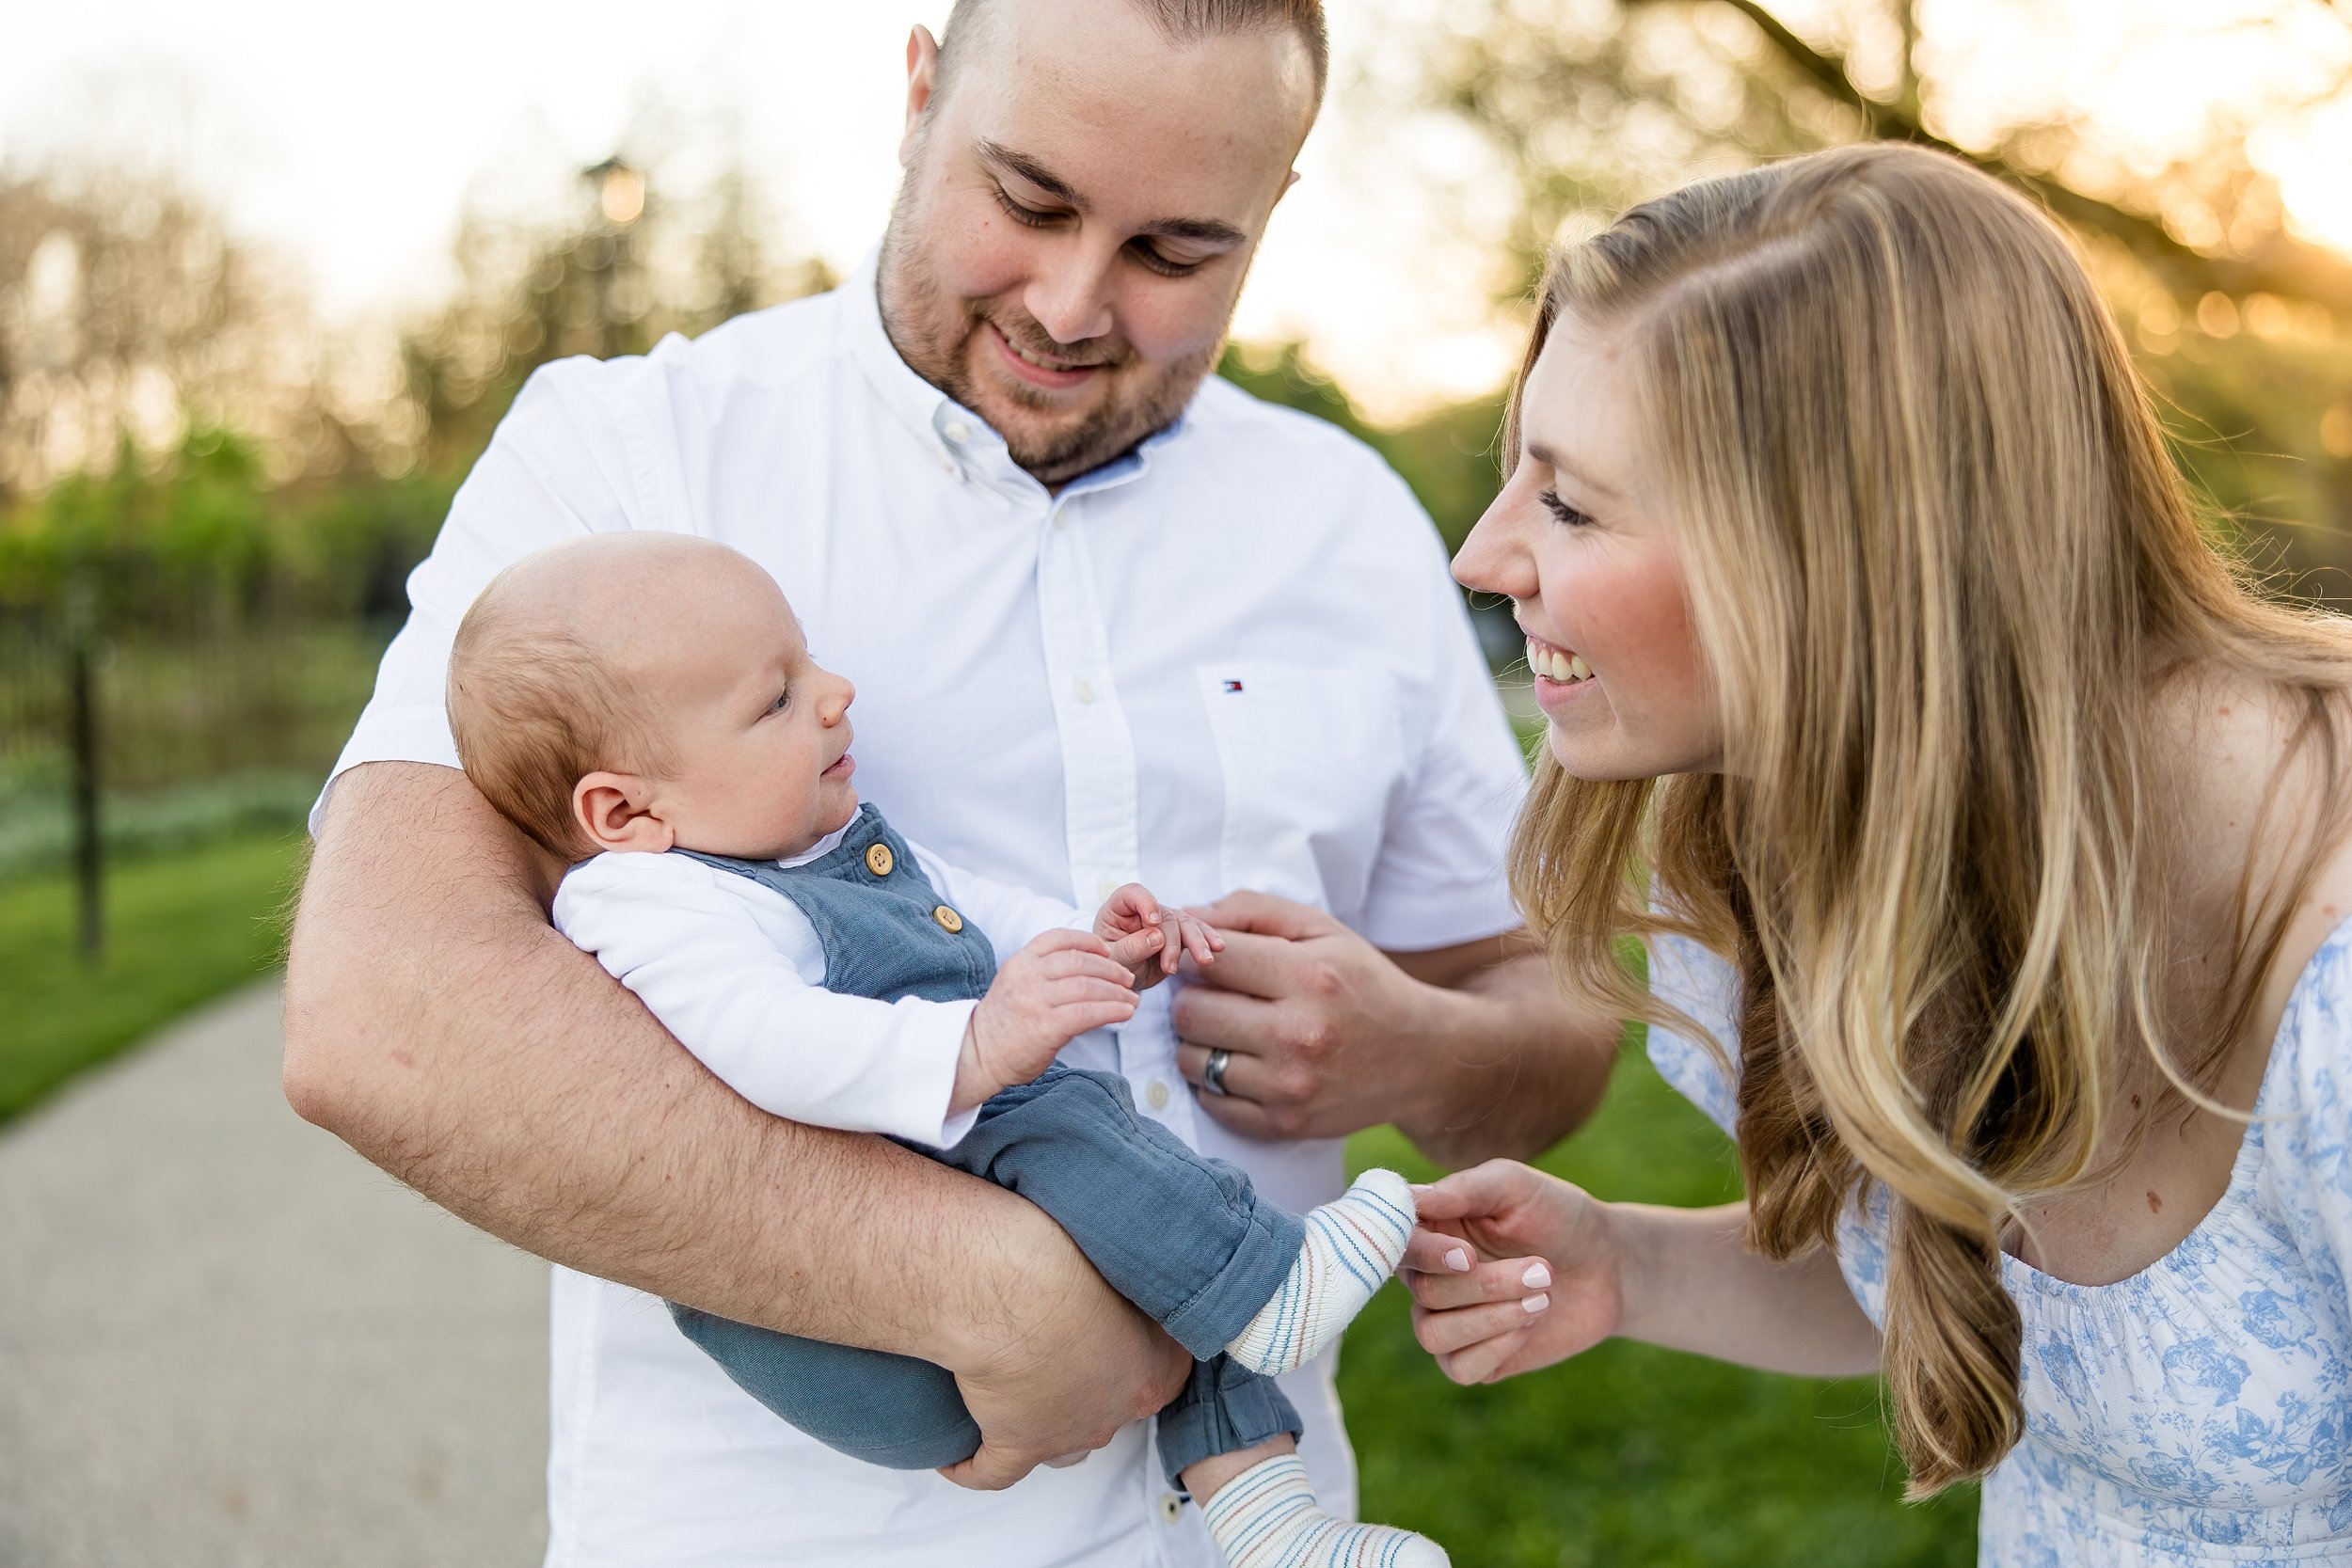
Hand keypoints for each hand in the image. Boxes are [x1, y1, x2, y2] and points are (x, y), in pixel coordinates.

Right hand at [937, 1232, 1192, 1489]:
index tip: (1119, 1323)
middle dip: (1089, 1381)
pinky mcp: (1013, 1446)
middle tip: (1058, 1341)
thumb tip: (1129, 1239)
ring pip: (1062, 1443)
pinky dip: (972, 1464)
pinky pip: (992, 1471)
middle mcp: (1116, 1408)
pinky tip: (957, 1454)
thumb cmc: (1067, 1254)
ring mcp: (1065, 1433)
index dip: (1139, 1345)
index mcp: (1155, 1365)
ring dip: (1045, 1421)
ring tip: (1020, 1390)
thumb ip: (1132, 1262)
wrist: (1014, 1285)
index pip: (1164, 1367)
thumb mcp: (1118, 1250)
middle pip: (1109, 1405)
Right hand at [956, 930, 1137, 1109]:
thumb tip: (1092, 974)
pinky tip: (1125, 1013)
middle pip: (1079, 961)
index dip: (1088, 941)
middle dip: (1110, 969)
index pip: (1059, 938)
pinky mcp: (1046, 1027)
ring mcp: (1036, 1001)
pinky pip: (1088, 1013)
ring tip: (1131, 1000)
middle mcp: (1027, 977)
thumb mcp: (1016, 985)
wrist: (977, 1056)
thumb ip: (1045, 974)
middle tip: (1127, 980)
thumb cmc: (1004, 1023)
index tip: (1107, 949)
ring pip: (1088, 987)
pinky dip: (1112, 1011)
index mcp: (1020, 962)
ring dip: (1116, 992)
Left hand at [1093, 882, 1222, 990]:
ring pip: (1185, 923)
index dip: (1145, 902)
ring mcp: (1164, 919)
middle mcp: (1144, 909)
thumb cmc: (1112, 964)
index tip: (1152, 921)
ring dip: (1197, 942)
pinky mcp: (1179, 933)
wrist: (1124, 977)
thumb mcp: (1114, 960)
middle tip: (1170, 968)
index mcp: (1119, 908)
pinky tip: (1218, 948)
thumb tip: (1156, 938)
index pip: (1133, 893)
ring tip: (1205, 960)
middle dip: (1172, 942)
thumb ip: (1131, 948)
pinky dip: (1207, 940)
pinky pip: (1197, 932)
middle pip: (1165, 915)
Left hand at [1170, 890, 1441, 1140]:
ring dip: (1199, 1042)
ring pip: (1192, 1059)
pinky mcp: (1285, 1123)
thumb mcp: (1321, 929)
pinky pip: (1212, 1100)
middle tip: (1216, 996)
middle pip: (1190, 1013)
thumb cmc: (1364, 983)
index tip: (1204, 961)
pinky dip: (1215, 1081)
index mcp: (1309, 977)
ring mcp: (1290, 1086)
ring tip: (1229, 1030)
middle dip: (1193, 999)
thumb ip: (1252, 910)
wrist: (1422, 1058)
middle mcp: (1299, 1035)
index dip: (1195, 956)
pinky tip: (1242, 1062)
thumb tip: (1185, 915)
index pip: (1210, 961)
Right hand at [1403, 1159, 1623, 1384]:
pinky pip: (1458, 1368)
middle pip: (1425, 1292)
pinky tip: (1529, 1324)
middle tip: (1544, 1270)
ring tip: (1542, 1299)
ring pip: (1433, 1334)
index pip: (1397, 1245)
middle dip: (1487, 1285)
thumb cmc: (1557, 1216)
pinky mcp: (1474, 1358)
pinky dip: (1496, 1347)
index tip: (1469, 1255)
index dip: (1424, 1255)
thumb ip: (1463, 1189)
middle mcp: (1429, 1276)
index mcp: (1431, 1230)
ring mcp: (1449, 1320)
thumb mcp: (1515, 1187)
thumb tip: (1410, 1198)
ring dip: (1492, 1318)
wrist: (1609, 1266)